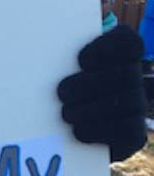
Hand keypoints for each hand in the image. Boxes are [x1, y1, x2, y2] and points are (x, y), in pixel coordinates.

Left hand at [57, 25, 147, 161]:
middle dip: (89, 85)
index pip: (127, 41)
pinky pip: (126, 130)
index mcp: (120, 52)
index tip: (81, 60)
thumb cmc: (59, 87)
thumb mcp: (58, 67)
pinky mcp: (134, 133)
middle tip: (62, 92)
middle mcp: (134, 77)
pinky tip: (77, 131)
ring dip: (90, 110)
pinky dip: (98, 130)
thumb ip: (59, 56)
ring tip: (66, 114)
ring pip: (125, 103)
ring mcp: (137, 105)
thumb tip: (37, 44)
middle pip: (124, 75)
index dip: (107, 48)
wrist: (70, 130)